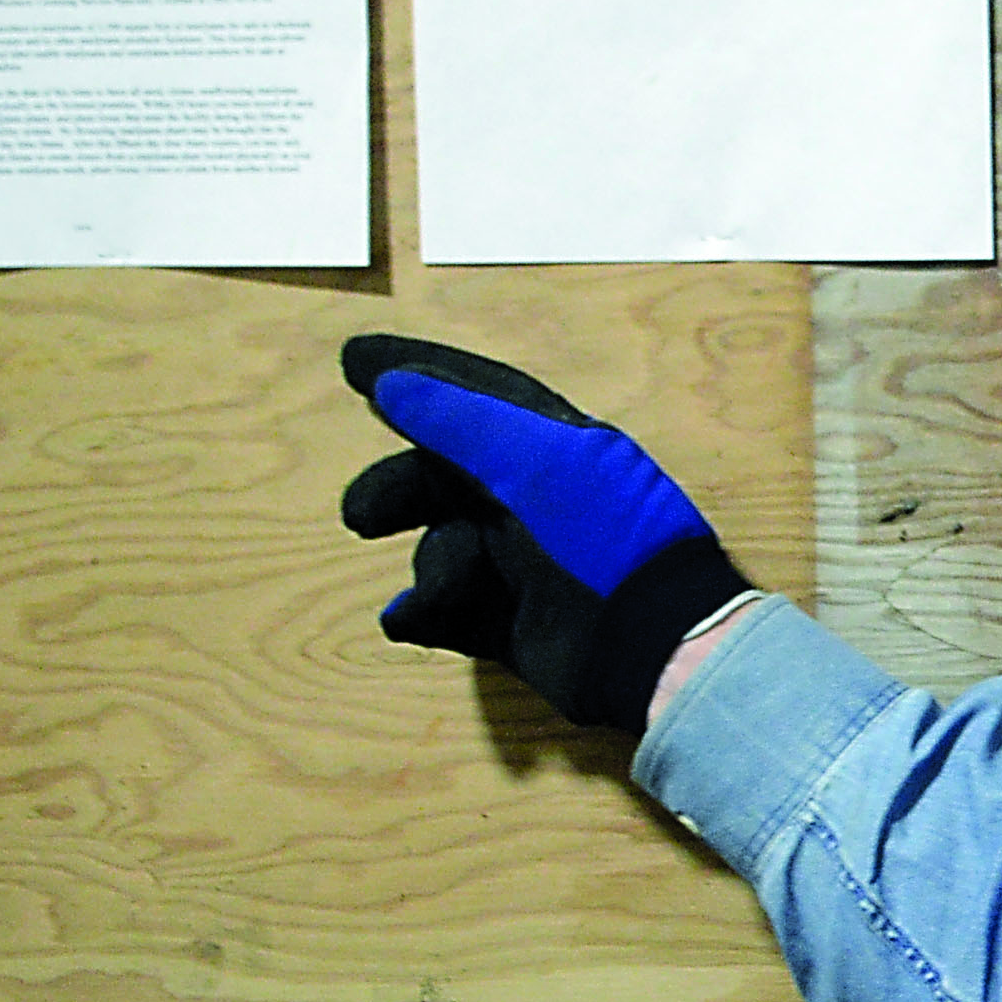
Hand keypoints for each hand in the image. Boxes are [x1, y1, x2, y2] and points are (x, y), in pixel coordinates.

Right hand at [339, 334, 752, 732]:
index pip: (471, 395)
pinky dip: (423, 612)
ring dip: (434, 567)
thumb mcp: (531, 459)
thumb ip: (459, 417)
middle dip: (398, 491)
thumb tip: (392, 384)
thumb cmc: (599, 534)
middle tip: (361, 517)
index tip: (354, 360)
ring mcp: (521, 563)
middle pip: (440, 477)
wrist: (648, 641)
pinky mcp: (510, 624)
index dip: (414, 373)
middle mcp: (534, 498)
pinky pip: (445, 612)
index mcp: (552, 446)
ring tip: (448, 587)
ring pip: (440, 547)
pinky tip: (407, 618)